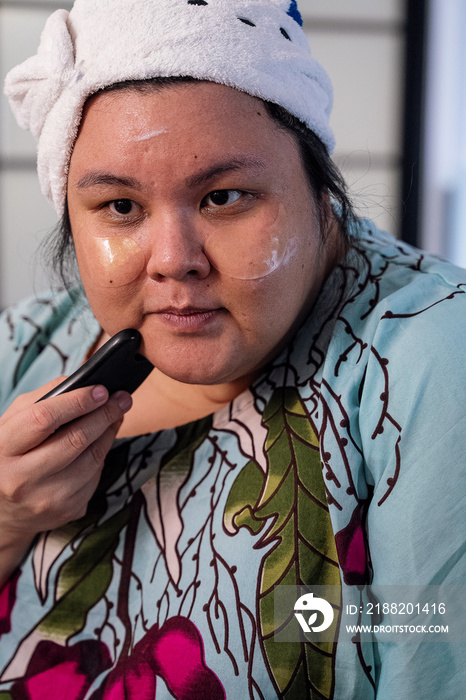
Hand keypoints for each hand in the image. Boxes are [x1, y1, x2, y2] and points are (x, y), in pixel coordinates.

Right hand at [0, 379, 131, 584]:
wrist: (3, 510)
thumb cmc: (9, 455)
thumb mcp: (11, 424)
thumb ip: (42, 400)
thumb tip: (81, 383)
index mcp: (3, 448)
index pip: (44, 419)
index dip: (77, 401)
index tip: (101, 390)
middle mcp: (21, 478)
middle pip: (75, 439)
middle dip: (104, 414)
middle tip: (122, 398)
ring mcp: (46, 498)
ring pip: (92, 458)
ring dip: (109, 432)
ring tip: (115, 415)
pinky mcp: (67, 510)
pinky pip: (96, 476)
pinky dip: (102, 456)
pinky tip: (101, 442)